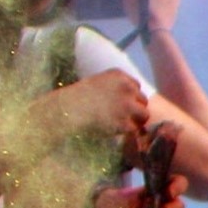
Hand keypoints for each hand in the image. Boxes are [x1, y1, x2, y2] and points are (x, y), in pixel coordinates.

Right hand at [25, 70, 148, 144]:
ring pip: (144, 115)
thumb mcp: (96, 84)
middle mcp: (127, 88)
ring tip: (120, 125)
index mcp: (119, 75)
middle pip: (142, 100)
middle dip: (133, 109)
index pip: (136, 87)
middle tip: (120, 117)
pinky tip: (113, 131)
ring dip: (134, 120)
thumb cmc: (74, 99)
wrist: (63, 113)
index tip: (118, 104)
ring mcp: (128, 106)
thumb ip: (114, 88)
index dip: (129, 97)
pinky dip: (125, 132)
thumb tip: (131, 99)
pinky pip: (134, 129)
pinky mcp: (125, 123)